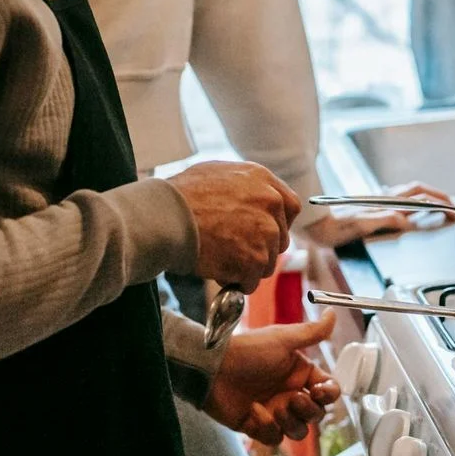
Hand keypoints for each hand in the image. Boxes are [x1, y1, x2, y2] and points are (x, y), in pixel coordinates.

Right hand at [167, 161, 301, 292]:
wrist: (163, 215)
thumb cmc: (180, 195)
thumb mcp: (217, 174)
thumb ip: (244, 187)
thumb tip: (253, 199)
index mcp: (263, 180)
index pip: (291, 207)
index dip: (279, 223)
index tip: (266, 233)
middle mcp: (270, 203)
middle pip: (280, 238)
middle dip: (260, 248)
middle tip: (235, 250)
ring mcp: (265, 232)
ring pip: (266, 262)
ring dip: (247, 267)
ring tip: (219, 258)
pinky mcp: (254, 258)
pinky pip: (251, 280)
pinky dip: (236, 282)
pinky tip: (217, 271)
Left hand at [203, 310, 340, 444]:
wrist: (212, 369)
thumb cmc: (247, 351)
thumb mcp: (283, 339)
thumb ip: (312, 331)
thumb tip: (332, 313)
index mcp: (300, 374)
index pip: (329, 391)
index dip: (329, 394)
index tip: (318, 391)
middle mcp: (291, 394)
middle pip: (317, 414)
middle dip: (308, 410)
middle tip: (292, 399)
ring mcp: (275, 411)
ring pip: (299, 431)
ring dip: (291, 423)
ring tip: (274, 409)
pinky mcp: (257, 425)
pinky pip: (274, 438)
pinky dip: (267, 428)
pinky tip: (253, 411)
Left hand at [302, 181, 454, 247]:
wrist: (313, 225)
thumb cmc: (332, 228)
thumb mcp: (357, 226)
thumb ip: (380, 220)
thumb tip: (403, 218)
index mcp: (385, 204)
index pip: (420, 196)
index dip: (438, 201)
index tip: (452, 211)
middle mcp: (385, 201)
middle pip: (420, 193)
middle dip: (440, 199)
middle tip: (454, 210)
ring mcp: (381, 203)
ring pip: (413, 197)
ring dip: (431, 201)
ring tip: (443, 211)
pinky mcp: (376, 209)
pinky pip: (403, 204)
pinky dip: (417, 206)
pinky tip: (418, 213)